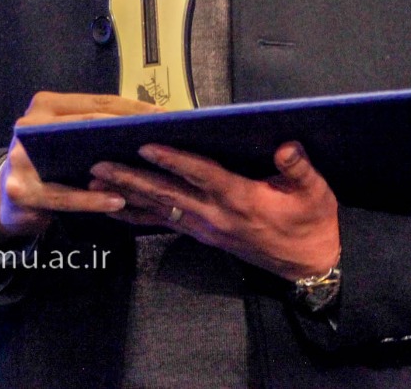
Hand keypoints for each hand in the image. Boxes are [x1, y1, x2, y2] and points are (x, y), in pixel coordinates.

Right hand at [0, 92, 161, 240]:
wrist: (8, 197)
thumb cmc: (49, 163)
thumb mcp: (65, 139)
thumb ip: (94, 128)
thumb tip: (150, 122)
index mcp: (46, 105)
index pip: (98, 101)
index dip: (135, 107)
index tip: (168, 115)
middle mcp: (29, 124)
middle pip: (88, 123)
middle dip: (130, 130)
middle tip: (165, 138)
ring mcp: (21, 158)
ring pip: (75, 158)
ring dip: (114, 165)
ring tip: (145, 170)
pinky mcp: (22, 190)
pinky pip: (64, 196)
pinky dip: (93, 200)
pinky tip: (118, 201)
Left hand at [89, 141, 339, 280]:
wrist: (309, 264)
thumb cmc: (312, 222)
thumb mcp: (316, 193)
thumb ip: (299, 169)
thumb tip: (286, 145)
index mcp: (242, 199)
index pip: (202, 175)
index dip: (174, 160)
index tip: (146, 146)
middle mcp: (217, 215)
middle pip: (167, 194)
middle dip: (131, 179)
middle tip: (99, 166)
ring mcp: (207, 228)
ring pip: (160, 210)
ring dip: (126, 196)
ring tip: (94, 184)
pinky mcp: (204, 235)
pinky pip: (164, 224)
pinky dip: (137, 215)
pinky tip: (115, 208)